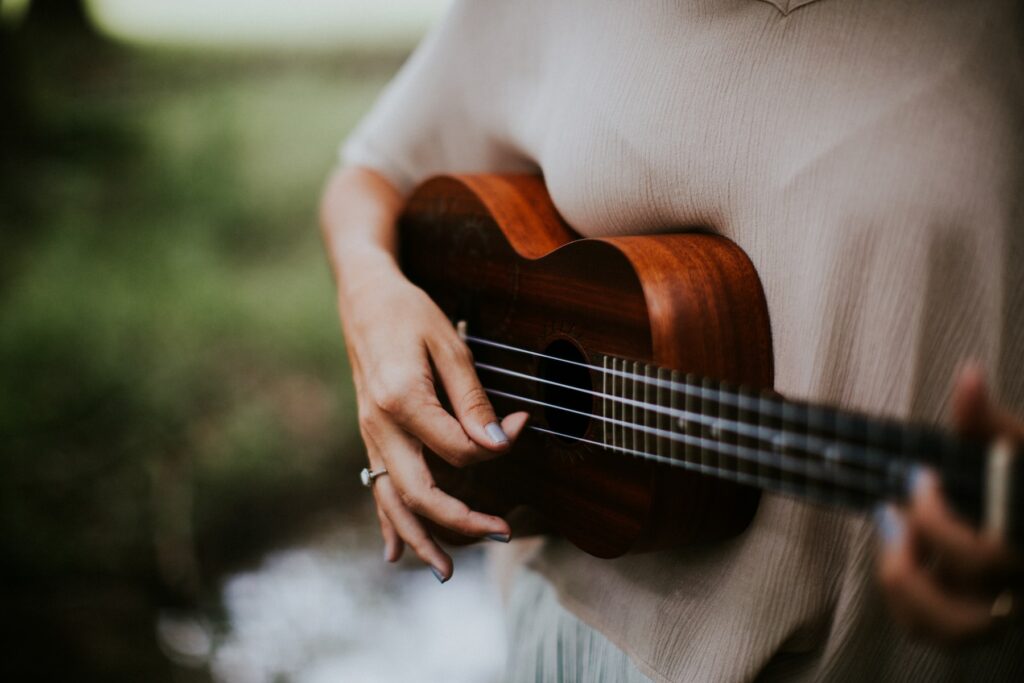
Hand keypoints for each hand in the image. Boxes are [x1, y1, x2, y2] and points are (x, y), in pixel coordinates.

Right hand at [342, 265, 528, 582]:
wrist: (364, 298)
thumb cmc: (410, 314)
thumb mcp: (450, 345)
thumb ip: (472, 399)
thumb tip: (497, 443)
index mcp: (402, 399)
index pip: (455, 448)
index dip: (494, 445)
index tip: (520, 426)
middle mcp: (380, 425)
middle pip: (419, 491)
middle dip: (461, 521)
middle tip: (502, 534)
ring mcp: (371, 435)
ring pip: (391, 500)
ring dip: (420, 538)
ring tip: (447, 571)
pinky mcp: (371, 436)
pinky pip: (376, 488)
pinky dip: (387, 523)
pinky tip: (395, 552)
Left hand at [876, 364, 1022, 643]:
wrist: (1020, 507)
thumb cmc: (1018, 482)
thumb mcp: (1014, 449)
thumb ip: (989, 421)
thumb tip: (968, 376)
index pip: (988, 559)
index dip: (939, 525)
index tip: (920, 478)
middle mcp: (1019, 591)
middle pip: (965, 616)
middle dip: (913, 563)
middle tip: (896, 515)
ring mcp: (1000, 612)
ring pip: (946, 634)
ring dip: (905, 588)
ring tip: (894, 541)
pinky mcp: (974, 617)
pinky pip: (929, 631)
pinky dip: (903, 599)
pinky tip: (900, 554)